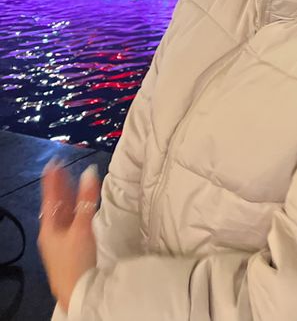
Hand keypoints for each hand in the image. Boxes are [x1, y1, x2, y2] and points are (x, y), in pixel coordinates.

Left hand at [38, 160, 100, 312]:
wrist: (78, 292)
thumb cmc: (76, 260)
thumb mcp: (82, 228)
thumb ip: (87, 199)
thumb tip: (90, 172)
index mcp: (49, 227)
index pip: (50, 197)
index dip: (52, 179)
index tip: (54, 162)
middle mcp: (52, 232)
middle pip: (56, 204)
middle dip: (60, 186)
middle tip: (63, 166)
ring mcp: (61, 240)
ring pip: (64, 213)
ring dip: (68, 196)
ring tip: (71, 180)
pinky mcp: (71, 246)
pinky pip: (71, 221)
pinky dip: (75, 209)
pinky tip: (81, 206)